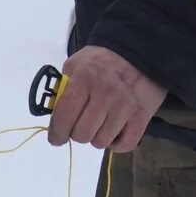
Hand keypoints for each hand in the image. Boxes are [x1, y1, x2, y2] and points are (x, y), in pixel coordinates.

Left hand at [48, 46, 167, 152]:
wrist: (139, 51)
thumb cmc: (100, 62)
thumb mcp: (74, 66)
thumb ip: (61, 90)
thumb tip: (54, 118)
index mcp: (84, 79)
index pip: (64, 117)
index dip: (57, 133)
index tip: (57, 138)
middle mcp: (105, 93)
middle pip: (82, 135)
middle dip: (77, 133)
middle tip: (82, 124)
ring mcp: (125, 105)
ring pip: (101, 142)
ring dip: (97, 137)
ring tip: (100, 123)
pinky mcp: (142, 115)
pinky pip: (124, 145)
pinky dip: (116, 143)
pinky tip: (114, 131)